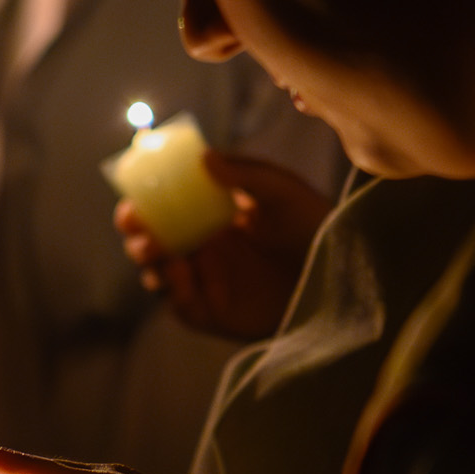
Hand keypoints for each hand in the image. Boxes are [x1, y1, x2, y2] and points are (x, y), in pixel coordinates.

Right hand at [117, 152, 331, 339]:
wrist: (342, 272)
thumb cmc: (315, 225)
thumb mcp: (283, 191)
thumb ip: (245, 174)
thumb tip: (204, 158)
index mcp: (210, 216)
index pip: (163, 209)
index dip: (141, 204)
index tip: (132, 197)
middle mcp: (202, 249)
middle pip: (152, 243)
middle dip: (136, 233)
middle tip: (134, 222)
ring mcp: (207, 283)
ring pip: (159, 275)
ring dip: (149, 261)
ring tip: (156, 246)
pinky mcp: (216, 315)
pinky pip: (182, 305)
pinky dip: (174, 289)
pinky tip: (178, 270)